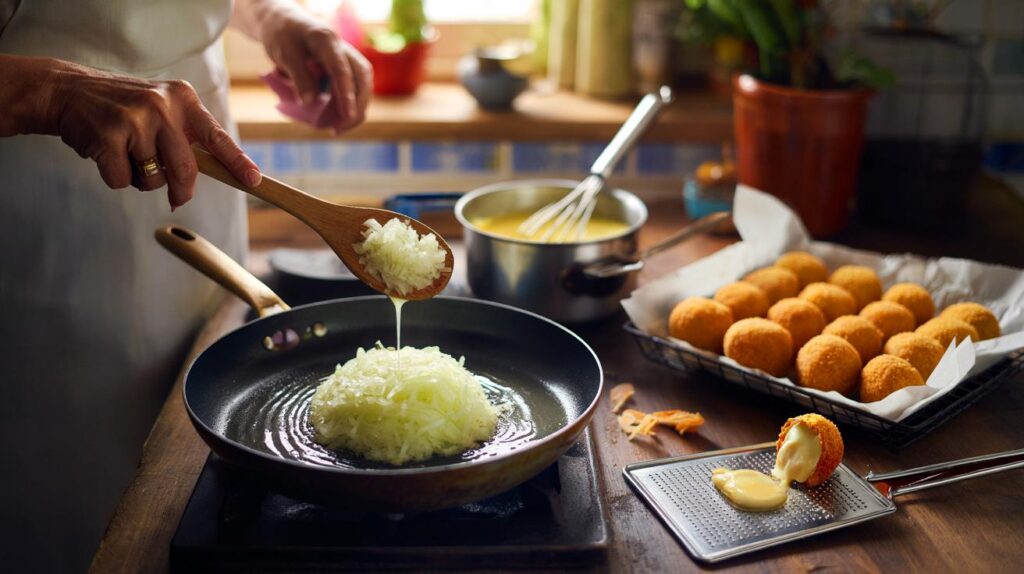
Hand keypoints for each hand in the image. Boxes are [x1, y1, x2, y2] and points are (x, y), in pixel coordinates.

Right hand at [1, 55, 261, 209]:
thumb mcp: (161, 110)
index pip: (217, 137)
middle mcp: (163, 106)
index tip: (254, 181)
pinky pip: (123, 180)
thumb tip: (190, 188)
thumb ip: (183, 140)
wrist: (69, 91)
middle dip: (182, 191)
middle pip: (186, 170)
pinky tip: (106, 154)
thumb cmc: (123, 109)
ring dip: (142, 179)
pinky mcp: (109, 136)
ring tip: (127, 153)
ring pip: (154, 178)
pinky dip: (116, 177)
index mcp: (182, 99)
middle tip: (178, 198)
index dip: (236, 162)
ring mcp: (136, 120)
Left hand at [256, 3, 371, 132]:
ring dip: (355, 110)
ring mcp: (347, 60)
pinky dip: (348, 106)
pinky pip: (354, 90)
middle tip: (337, 129)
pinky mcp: (345, 70)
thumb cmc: (283, 36)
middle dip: (356, 107)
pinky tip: (336, 120)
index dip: (346, 93)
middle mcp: (343, 49)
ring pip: (363, 87)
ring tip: (336, 129)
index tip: (347, 114)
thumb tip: (310, 103)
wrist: (285, 24)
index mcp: (327, 40)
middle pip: (362, 80)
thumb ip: (298, 76)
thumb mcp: (284, 54)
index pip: (342, 69)